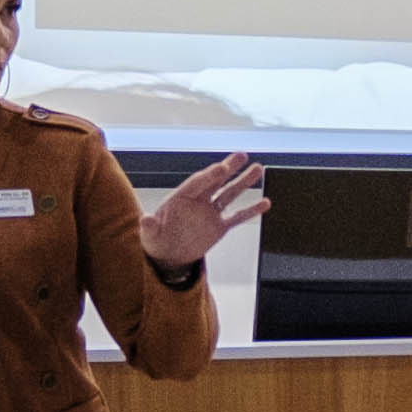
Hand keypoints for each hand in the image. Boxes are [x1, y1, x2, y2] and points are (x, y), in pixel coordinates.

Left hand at [141, 153, 268, 274]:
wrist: (168, 256)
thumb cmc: (156, 241)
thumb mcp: (150, 235)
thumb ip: (150, 226)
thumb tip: (146, 220)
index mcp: (180, 199)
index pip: (197, 183)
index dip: (209, 175)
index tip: (222, 167)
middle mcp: (198, 202)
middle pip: (216, 181)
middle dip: (229, 168)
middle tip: (242, 156)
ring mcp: (210, 213)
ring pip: (229, 194)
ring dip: (244, 182)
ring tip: (258, 169)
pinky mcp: (219, 226)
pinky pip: (237, 217)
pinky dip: (251, 210)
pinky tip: (265, 203)